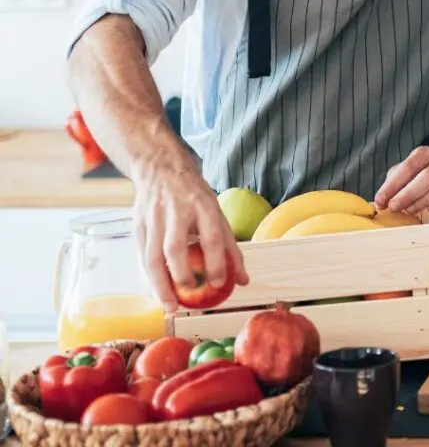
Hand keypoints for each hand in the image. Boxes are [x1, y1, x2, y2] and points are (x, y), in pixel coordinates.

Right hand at [133, 161, 247, 311]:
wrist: (162, 169)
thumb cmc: (194, 196)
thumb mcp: (216, 212)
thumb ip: (229, 246)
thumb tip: (243, 280)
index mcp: (203, 205)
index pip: (211, 236)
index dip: (215, 261)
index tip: (218, 283)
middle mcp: (177, 211)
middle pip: (175, 247)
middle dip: (181, 275)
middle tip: (188, 297)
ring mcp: (154, 217)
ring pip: (152, 256)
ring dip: (160, 284)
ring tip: (170, 305)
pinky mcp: (138, 224)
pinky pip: (142, 256)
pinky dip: (150, 276)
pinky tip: (158, 291)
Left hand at [374, 145, 428, 214]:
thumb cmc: (422, 172)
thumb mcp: (405, 170)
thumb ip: (392, 183)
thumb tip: (380, 201)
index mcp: (425, 154)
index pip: (408, 167)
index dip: (393, 185)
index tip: (380, 200)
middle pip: (428, 177)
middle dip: (408, 194)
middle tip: (393, 207)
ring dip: (423, 202)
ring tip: (408, 211)